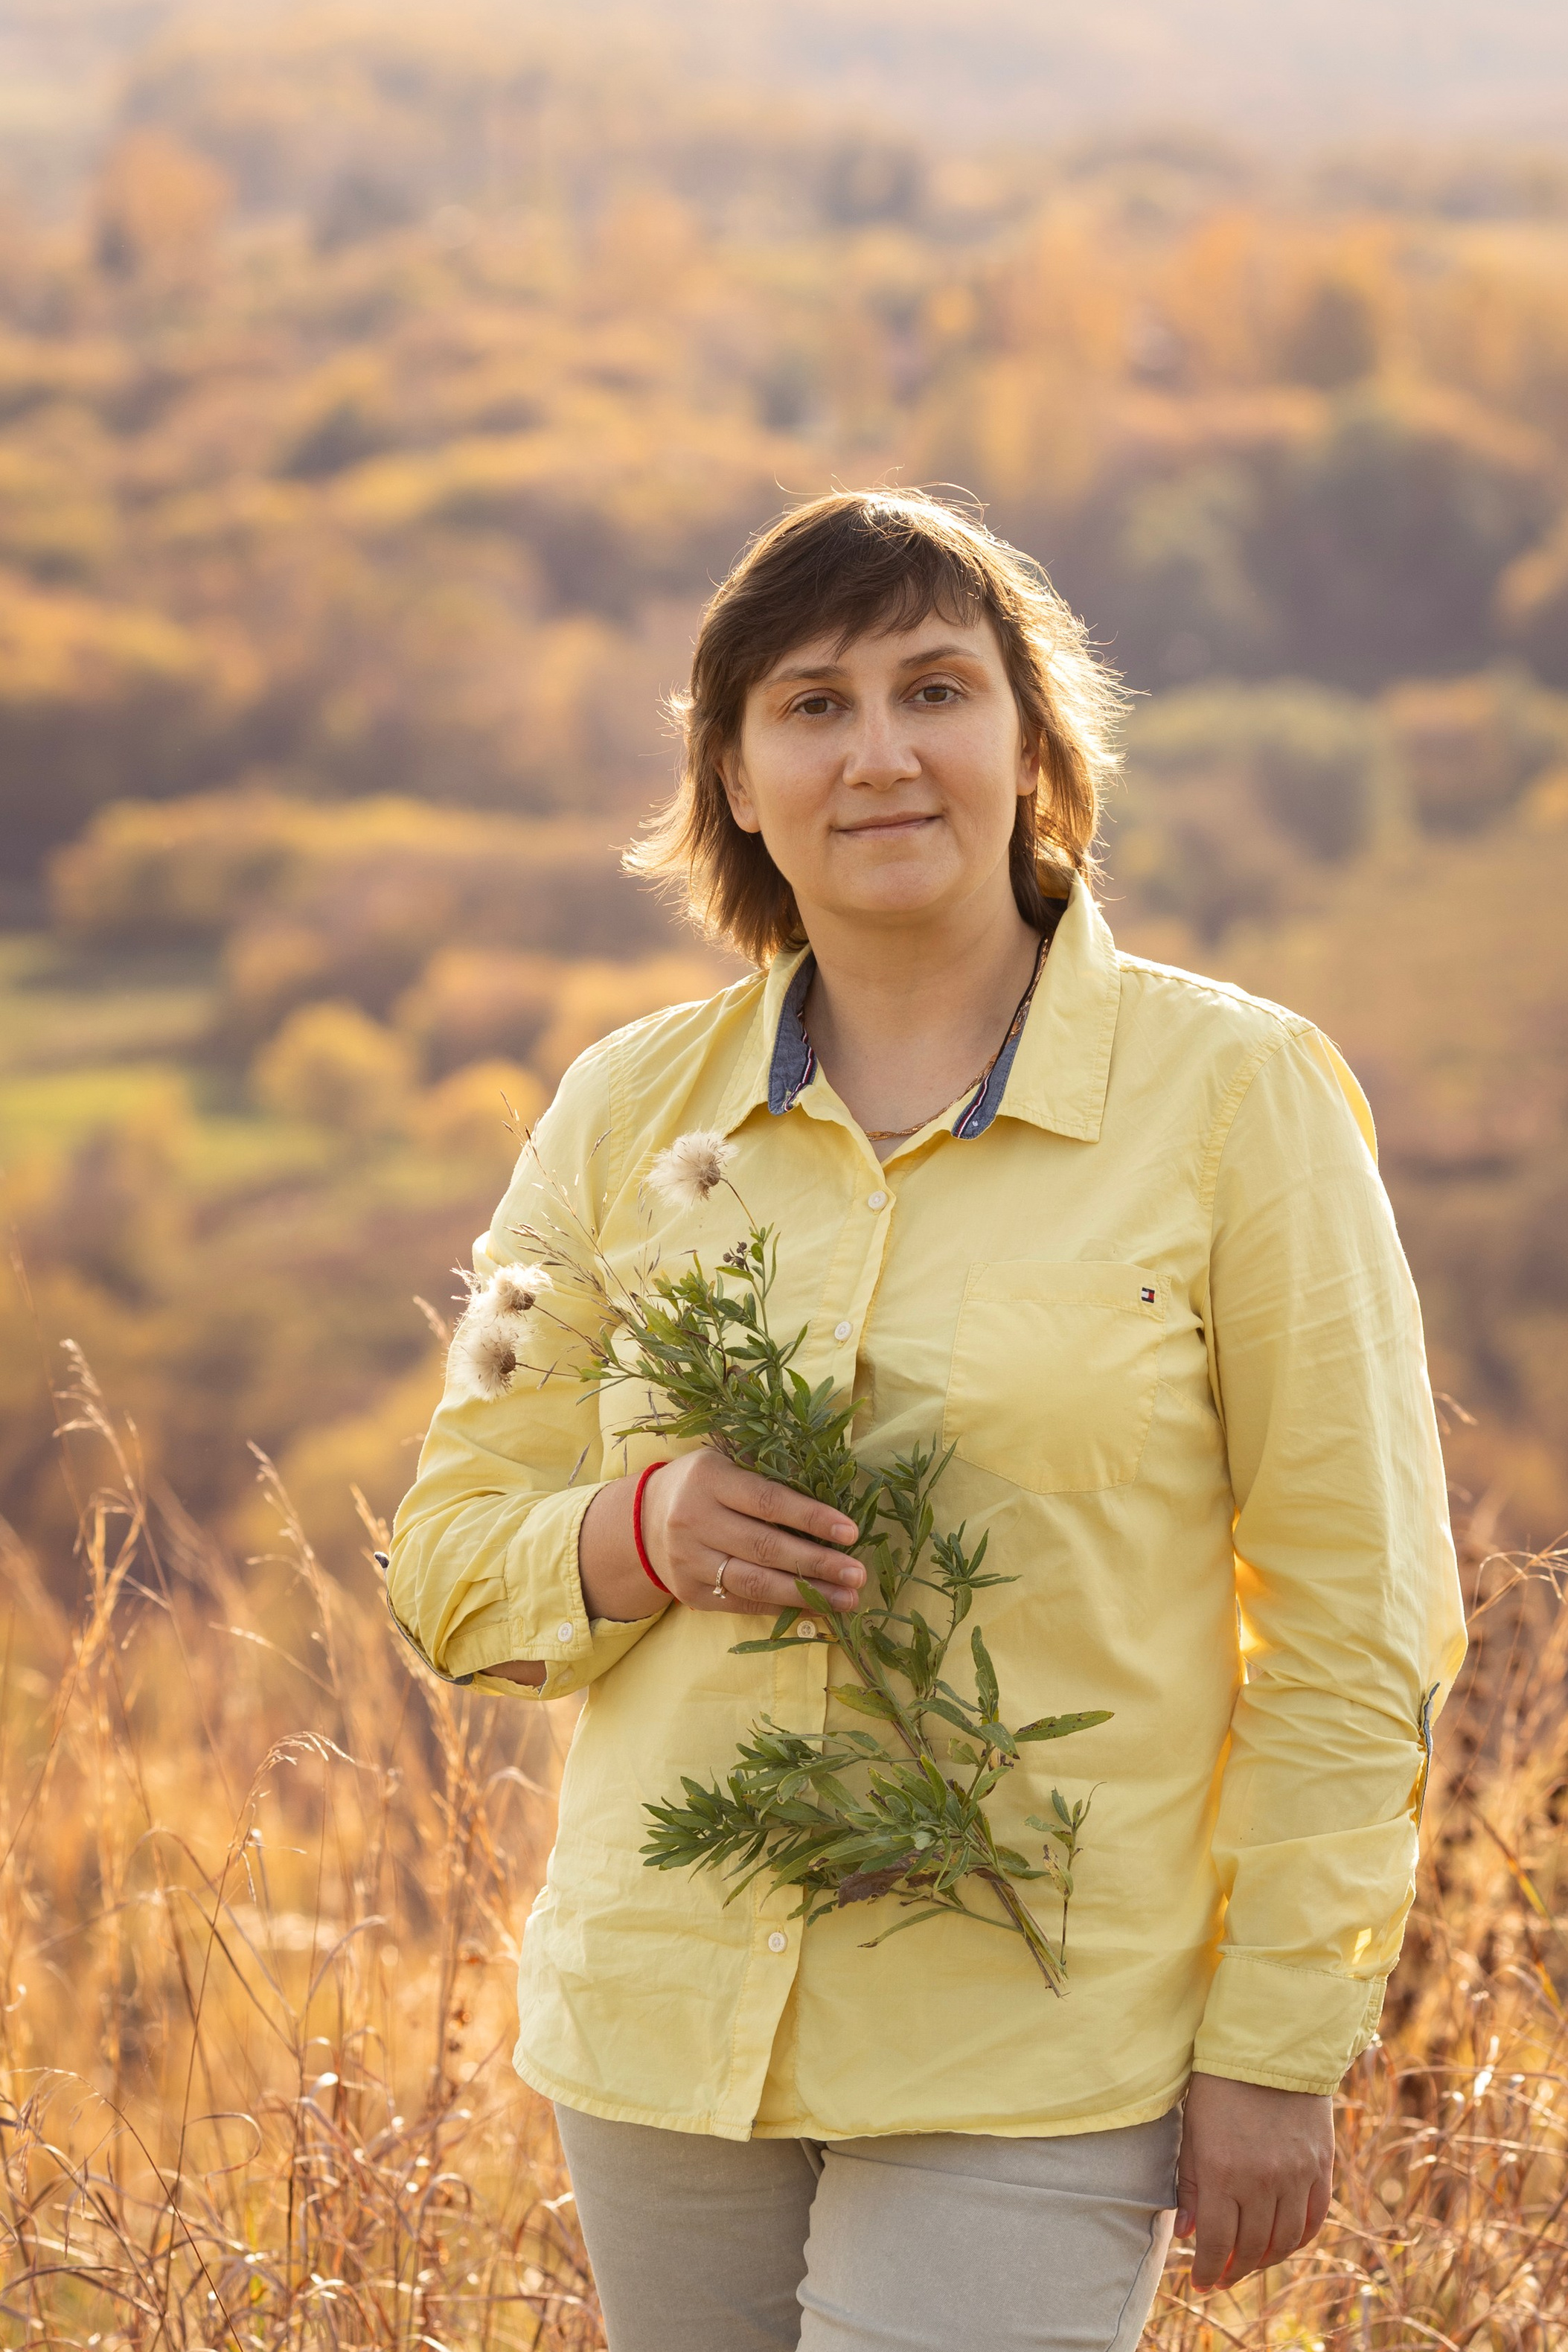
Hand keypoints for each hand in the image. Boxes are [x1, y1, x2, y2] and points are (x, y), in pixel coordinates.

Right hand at [581, 1450, 864, 1623]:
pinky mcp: (690, 1593)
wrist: (640, 1522)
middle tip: (857, 1575)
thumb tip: (831, 1492)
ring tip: (846, 1600)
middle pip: (765, 1547)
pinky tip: (814, 1607)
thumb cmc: (701, 1486)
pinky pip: (742, 1603)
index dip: (811, 1517)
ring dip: (806, 1594)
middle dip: (817, 1563)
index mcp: (709, 1480)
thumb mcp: (725, 1464)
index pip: (768, 1501)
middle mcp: (694, 1520)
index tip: (850, 1532)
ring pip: (754, 1582)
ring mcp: (689, 1561)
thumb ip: (767, 1474)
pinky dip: (780, 1607)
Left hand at [1175, 2072, 1333, 2292]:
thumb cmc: (1219, 2084)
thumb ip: (1191, 2185)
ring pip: (1285, 2241)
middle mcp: (1262, 2180)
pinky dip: (1299, 2239)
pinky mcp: (1320, 2166)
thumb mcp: (1194, 2130)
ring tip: (1249, 2263)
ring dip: (1266, 2260)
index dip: (1208, 2269)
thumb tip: (1187, 2235)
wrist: (1271, 2045)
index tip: (1201, 2281)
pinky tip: (1283, 2243)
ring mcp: (1296, 2175)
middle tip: (1222, 2276)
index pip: (1216, 2243)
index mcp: (1223, 2171)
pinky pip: (1314, 2219)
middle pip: (1251, 2248)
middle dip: (1233, 2269)